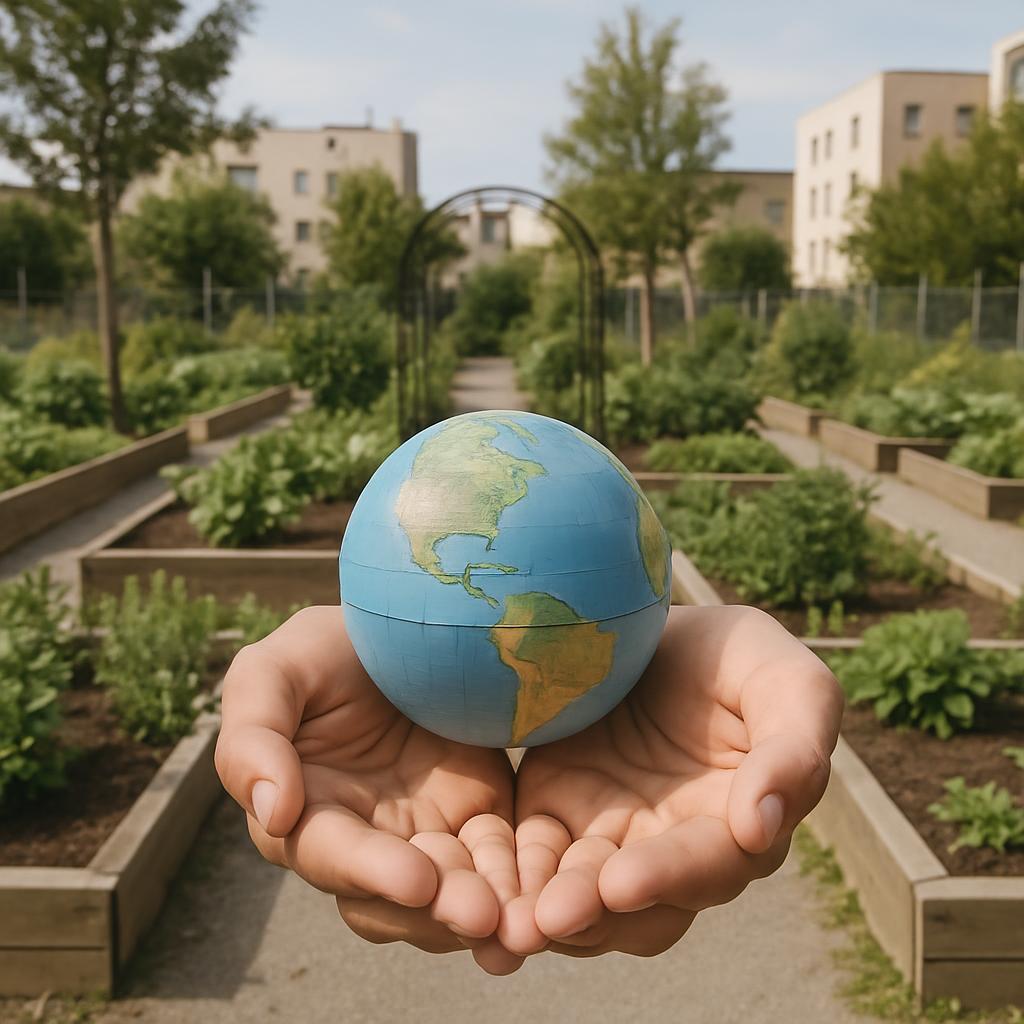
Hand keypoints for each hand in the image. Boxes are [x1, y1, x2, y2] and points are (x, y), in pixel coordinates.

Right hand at [214, 606, 522, 974]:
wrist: (398, 626)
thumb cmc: (320, 652)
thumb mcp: (272, 673)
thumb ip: (254, 739)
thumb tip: (274, 812)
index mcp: (306, 814)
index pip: (332, 856)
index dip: (371, 871)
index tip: (417, 879)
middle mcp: (365, 842)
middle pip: (397, 898)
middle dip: (439, 911)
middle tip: (483, 915)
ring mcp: (425, 835)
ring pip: (453, 895)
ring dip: (487, 912)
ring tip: (522, 923)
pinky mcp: (478, 817)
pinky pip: (502, 859)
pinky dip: (523, 881)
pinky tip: (550, 896)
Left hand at [503, 604, 843, 957]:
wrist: (652, 623)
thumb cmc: (735, 657)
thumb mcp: (785, 683)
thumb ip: (793, 749)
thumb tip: (762, 827)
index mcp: (738, 826)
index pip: (709, 864)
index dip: (670, 876)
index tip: (623, 881)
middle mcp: (673, 849)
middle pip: (638, 904)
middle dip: (594, 913)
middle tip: (549, 917)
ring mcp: (609, 836)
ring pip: (579, 898)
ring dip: (544, 913)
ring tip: (508, 922)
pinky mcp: (554, 813)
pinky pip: (529, 855)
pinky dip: (507, 876)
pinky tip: (475, 887)